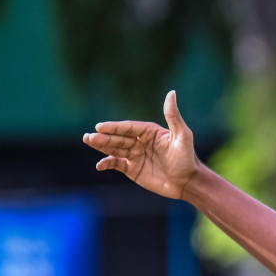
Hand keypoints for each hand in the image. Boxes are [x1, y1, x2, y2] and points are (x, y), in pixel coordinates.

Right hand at [84, 90, 200, 198]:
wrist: (188, 182)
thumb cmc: (187, 158)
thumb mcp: (183, 136)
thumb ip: (173, 115)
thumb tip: (171, 92)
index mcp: (149, 131)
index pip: (128, 128)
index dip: (114, 128)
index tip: (100, 127)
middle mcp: (140, 141)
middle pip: (118, 138)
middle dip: (103, 137)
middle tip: (88, 136)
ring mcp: (135, 155)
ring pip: (114, 149)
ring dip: (101, 146)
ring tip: (87, 141)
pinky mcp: (133, 169)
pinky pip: (117, 164)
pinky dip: (107, 164)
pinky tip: (99, 165)